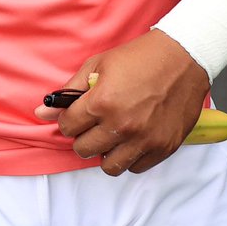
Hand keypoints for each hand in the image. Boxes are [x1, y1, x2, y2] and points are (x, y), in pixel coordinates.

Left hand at [34, 30, 209, 175]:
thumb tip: (42, 112)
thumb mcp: (98, 65)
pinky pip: (135, 167)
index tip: (78, 114)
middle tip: (94, 124)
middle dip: (83, 136)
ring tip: (111, 135)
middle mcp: (122, 125)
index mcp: (102, 102)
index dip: (69, 120)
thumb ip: (69, 91)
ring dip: (105, 152)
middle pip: (84, 149)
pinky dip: (129, 157)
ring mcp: (144, 139)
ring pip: (108, 167)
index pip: (67, 127)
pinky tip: (131, 138)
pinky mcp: (163, 148)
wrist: (184, 58)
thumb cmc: (139, 58)